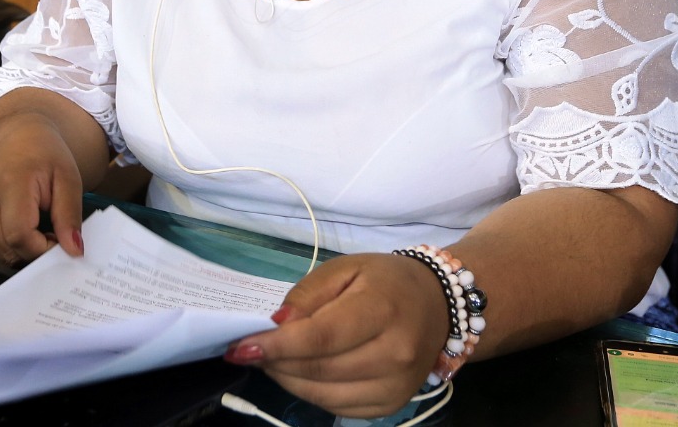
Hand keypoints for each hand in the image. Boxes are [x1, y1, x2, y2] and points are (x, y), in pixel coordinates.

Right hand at [0, 112, 85, 263]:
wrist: (18, 140)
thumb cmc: (46, 157)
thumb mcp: (68, 180)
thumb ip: (69, 216)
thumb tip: (73, 251)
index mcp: (10, 183)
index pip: (20, 235)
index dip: (43, 249)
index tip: (60, 241)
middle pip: (8, 248)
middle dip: (35, 251)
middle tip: (52, 234)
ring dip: (22, 250)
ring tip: (38, 228)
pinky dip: (8, 246)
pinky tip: (20, 227)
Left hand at [226, 253, 450, 417]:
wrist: (436, 306)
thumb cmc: (384, 281)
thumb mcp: (345, 269)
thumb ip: (308, 295)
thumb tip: (277, 325)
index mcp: (382, 310)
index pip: (321, 337)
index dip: (277, 346)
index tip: (240, 346)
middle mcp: (394, 355)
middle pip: (318, 369)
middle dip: (275, 362)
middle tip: (248, 349)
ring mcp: (395, 387)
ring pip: (323, 395)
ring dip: (287, 379)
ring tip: (271, 360)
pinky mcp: (390, 406)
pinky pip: (337, 408)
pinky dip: (309, 392)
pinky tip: (299, 373)